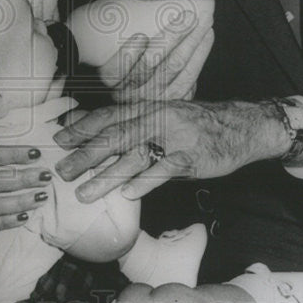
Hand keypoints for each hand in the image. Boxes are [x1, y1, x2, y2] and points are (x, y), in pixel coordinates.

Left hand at [54, 100, 294, 201]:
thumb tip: (102, 139)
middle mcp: (159, 119)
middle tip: (63, 171)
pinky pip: (165, 170)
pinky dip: (145, 182)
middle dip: (86, 154)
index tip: (60, 139)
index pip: (110, 115)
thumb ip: (137, 126)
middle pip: (116, 136)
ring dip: (107, 175)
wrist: (242, 125)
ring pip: (136, 156)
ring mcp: (176, 139)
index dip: (83, 127)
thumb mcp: (165, 117)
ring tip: (85, 192)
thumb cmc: (198, 125)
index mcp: (150, 108)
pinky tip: (127, 194)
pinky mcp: (192, 158)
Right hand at [96, 0, 214, 103]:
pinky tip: (207, 36)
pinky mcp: (173, 98)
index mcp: (111, 78)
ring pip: (175, 69)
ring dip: (192, 43)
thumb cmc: (123, 53)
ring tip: (203, 21)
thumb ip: (114, 9)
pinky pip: (190, 77)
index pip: (115, 71)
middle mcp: (131, 92)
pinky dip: (200, 55)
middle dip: (172, 39)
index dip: (128, 56)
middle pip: (151, 66)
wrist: (138, 86)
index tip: (140, 36)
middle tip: (187, 16)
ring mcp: (154, 98)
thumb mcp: (111, 37)